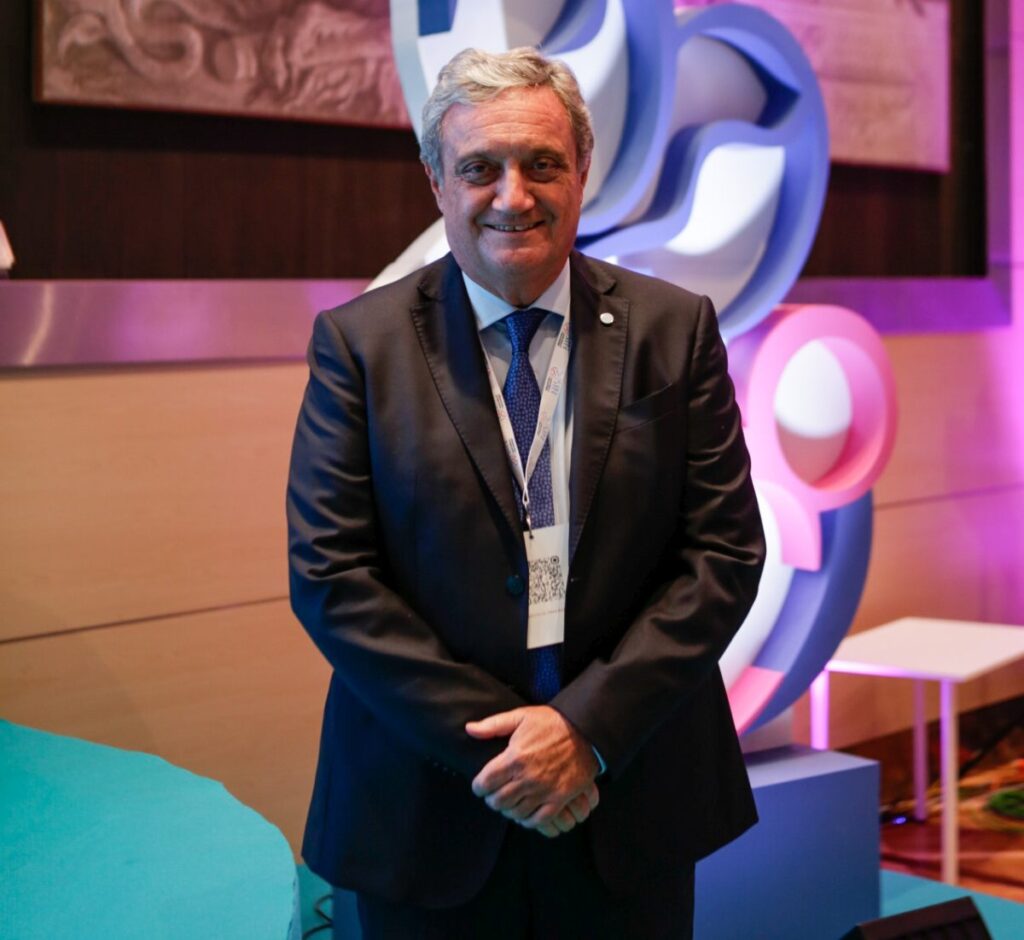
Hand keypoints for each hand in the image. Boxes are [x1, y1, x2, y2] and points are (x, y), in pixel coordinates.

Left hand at [466, 706, 599, 835]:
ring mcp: (544, 790)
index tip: (480, 786)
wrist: (585, 730)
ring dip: (508, 810)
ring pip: (516, 812)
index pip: (485, 782)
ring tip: (509, 803)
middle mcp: (527, 777)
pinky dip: (528, 821)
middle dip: (491, 799)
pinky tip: (525, 814)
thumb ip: (493, 725)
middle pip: (498, 800)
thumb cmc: (551, 722)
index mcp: (515, 757)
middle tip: (493, 795)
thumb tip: (469, 729)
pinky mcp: (560, 798)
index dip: (478, 787)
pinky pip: (539, 820)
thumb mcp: (521, 716)